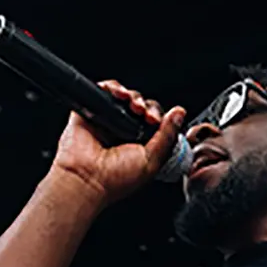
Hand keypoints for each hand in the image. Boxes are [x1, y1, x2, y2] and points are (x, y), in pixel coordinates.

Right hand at [45, 79, 186, 207]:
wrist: (87, 178)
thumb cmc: (116, 179)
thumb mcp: (153, 160)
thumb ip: (168, 135)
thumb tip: (179, 113)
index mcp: (141, 146)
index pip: (156, 121)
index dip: (159, 117)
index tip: (156, 121)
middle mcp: (124, 133)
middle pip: (142, 106)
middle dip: (147, 106)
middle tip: (145, 115)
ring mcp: (108, 121)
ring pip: (125, 97)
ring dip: (133, 96)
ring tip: (132, 105)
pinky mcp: (90, 112)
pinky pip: (104, 90)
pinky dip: (113, 87)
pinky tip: (118, 95)